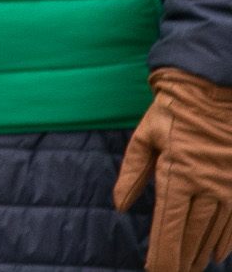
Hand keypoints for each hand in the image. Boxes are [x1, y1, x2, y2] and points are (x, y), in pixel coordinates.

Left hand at [115, 67, 231, 271]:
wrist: (212, 87)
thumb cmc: (172, 110)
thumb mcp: (144, 136)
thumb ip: (131, 173)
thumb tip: (119, 205)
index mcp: (176, 173)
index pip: (168, 225)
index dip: (162, 253)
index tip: (154, 271)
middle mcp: (206, 185)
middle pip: (191, 234)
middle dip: (180, 260)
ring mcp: (228, 185)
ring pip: (214, 231)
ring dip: (201, 253)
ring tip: (190, 270)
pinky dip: (225, 240)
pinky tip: (217, 254)